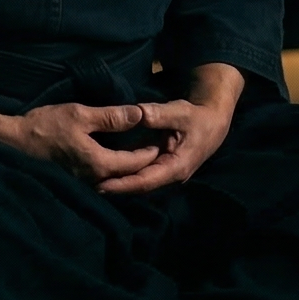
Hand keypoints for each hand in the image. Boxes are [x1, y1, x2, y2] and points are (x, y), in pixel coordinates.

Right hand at [0, 102, 161, 185]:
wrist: (11, 144)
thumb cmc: (44, 127)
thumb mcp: (80, 114)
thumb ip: (111, 116)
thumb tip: (140, 114)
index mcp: (100, 164)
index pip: (136, 162)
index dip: (152, 150)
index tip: (163, 138)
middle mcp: (95, 180)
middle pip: (129, 174)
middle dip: (146, 161)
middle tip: (158, 145)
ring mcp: (84, 184)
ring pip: (116, 179)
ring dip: (131, 167)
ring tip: (142, 150)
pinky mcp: (76, 183)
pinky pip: (103, 179)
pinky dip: (115, 170)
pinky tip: (117, 157)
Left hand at [98, 63, 242, 195]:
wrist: (211, 123)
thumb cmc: (196, 117)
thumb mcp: (180, 112)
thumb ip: (159, 114)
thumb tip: (139, 113)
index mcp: (176, 167)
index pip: (145, 181)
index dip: (123, 184)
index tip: (102, 185)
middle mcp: (169, 176)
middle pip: (138, 186)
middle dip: (115, 187)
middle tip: (87, 186)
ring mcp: (164, 173)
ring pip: (138, 182)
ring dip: (118, 183)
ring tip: (90, 182)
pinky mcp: (159, 168)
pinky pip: (140, 174)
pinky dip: (123, 174)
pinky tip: (104, 173)